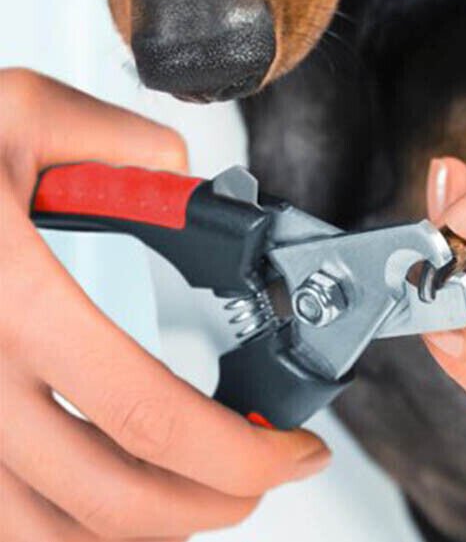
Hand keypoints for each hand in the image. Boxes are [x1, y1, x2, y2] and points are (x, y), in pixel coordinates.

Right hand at [0, 69, 330, 540]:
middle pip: (107, 497)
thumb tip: (188, 186)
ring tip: (203, 494)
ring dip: (143, 530)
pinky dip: (67, 532)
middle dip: (212, 501)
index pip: (148, 413)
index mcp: (11, 299)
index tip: (293, 449)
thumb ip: (127, 146)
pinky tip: (111, 503)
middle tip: (265, 477)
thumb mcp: (27, 112)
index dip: (238, 452)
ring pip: (45, 534)